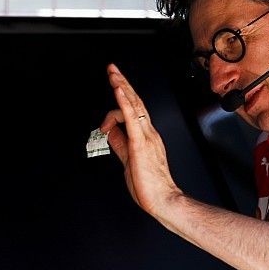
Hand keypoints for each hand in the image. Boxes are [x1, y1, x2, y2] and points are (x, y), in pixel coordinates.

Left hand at [100, 64, 182, 216]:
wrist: (163, 200)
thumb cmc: (150, 186)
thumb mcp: (128, 160)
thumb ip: (119, 144)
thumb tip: (110, 131)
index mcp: (146, 137)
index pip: (131, 112)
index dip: (117, 106)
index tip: (106, 114)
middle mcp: (149, 133)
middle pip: (135, 101)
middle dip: (123, 83)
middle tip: (112, 69)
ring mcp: (146, 136)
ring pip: (134, 105)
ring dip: (122, 86)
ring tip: (113, 74)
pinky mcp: (141, 143)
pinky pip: (132, 117)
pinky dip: (124, 102)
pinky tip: (118, 90)